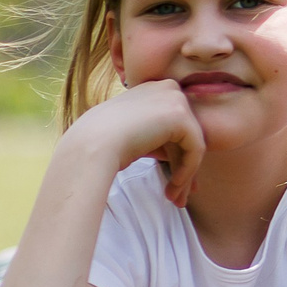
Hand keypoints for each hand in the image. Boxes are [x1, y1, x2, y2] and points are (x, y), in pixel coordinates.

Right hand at [71, 79, 209, 206]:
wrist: (90, 145)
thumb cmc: (103, 145)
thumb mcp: (137, 137)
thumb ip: (161, 140)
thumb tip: (182, 161)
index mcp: (154, 88)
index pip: (176, 127)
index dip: (176, 157)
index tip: (172, 183)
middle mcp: (167, 87)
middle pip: (186, 136)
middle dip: (184, 169)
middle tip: (178, 197)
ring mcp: (175, 99)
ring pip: (193, 145)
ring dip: (185, 175)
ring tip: (175, 199)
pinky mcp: (181, 116)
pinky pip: (196, 150)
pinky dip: (187, 171)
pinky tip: (173, 187)